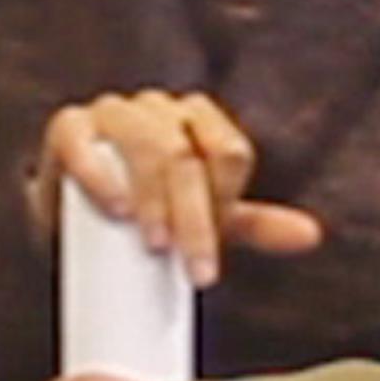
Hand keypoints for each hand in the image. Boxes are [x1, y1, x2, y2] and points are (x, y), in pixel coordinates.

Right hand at [32, 87, 319, 287]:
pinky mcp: (68, 127)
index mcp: (197, 120)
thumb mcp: (202, 219)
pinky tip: (116, 207)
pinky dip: (100, 174)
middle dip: (195, 218)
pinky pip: (84, 140)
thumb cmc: (147, 213)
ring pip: (147, 146)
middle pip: (187, 155)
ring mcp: (111, 113)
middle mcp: (157, 108)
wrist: (75, 223)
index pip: (229, 151)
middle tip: (196, 272)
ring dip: (156, 200)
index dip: (225, 202)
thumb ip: (254, 224)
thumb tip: (312, 236)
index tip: (211, 252)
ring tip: (156, 244)